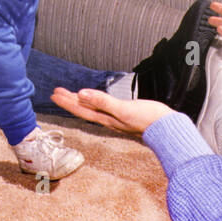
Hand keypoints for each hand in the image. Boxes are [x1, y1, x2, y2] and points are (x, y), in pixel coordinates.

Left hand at [50, 87, 171, 135]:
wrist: (167, 127)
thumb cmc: (147, 119)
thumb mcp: (123, 110)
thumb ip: (102, 102)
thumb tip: (81, 95)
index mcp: (106, 118)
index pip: (81, 109)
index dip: (67, 101)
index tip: (54, 94)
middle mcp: (108, 119)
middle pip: (84, 109)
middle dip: (69, 101)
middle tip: (56, 92)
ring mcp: (116, 118)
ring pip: (92, 109)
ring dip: (80, 102)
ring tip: (70, 95)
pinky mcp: (124, 115)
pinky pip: (103, 108)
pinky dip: (94, 103)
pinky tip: (95, 101)